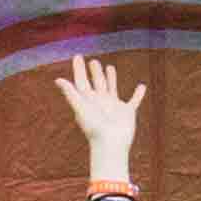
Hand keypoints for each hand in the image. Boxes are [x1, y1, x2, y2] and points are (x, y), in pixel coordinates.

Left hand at [51, 53, 141, 175]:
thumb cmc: (94, 128)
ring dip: (111, 78)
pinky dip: (138, 94)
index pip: (82, 81)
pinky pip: (134, 100)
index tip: (78, 56)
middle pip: (97, 83)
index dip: (79, 69)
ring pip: (112, 88)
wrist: (111, 145)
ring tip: (109, 67)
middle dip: (95, 72)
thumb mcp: (81, 108)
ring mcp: (114, 107)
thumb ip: (71, 94)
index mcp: (88, 100)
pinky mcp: (127, 112)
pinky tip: (142, 86)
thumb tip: (58, 80)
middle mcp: (100, 102)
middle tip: (93, 61)